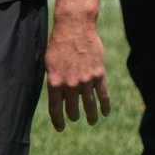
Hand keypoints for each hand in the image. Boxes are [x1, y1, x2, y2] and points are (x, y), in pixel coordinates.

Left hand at [45, 13, 110, 131]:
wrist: (74, 26)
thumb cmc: (59, 43)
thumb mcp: (49, 63)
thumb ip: (54, 80)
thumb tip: (59, 97)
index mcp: (55, 81)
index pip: (55, 108)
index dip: (58, 121)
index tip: (60, 128)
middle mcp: (70, 84)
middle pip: (73, 109)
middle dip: (73, 115)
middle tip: (75, 117)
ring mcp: (85, 80)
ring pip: (89, 105)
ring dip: (90, 116)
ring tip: (91, 121)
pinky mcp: (99, 74)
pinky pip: (103, 95)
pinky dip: (104, 106)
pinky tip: (105, 113)